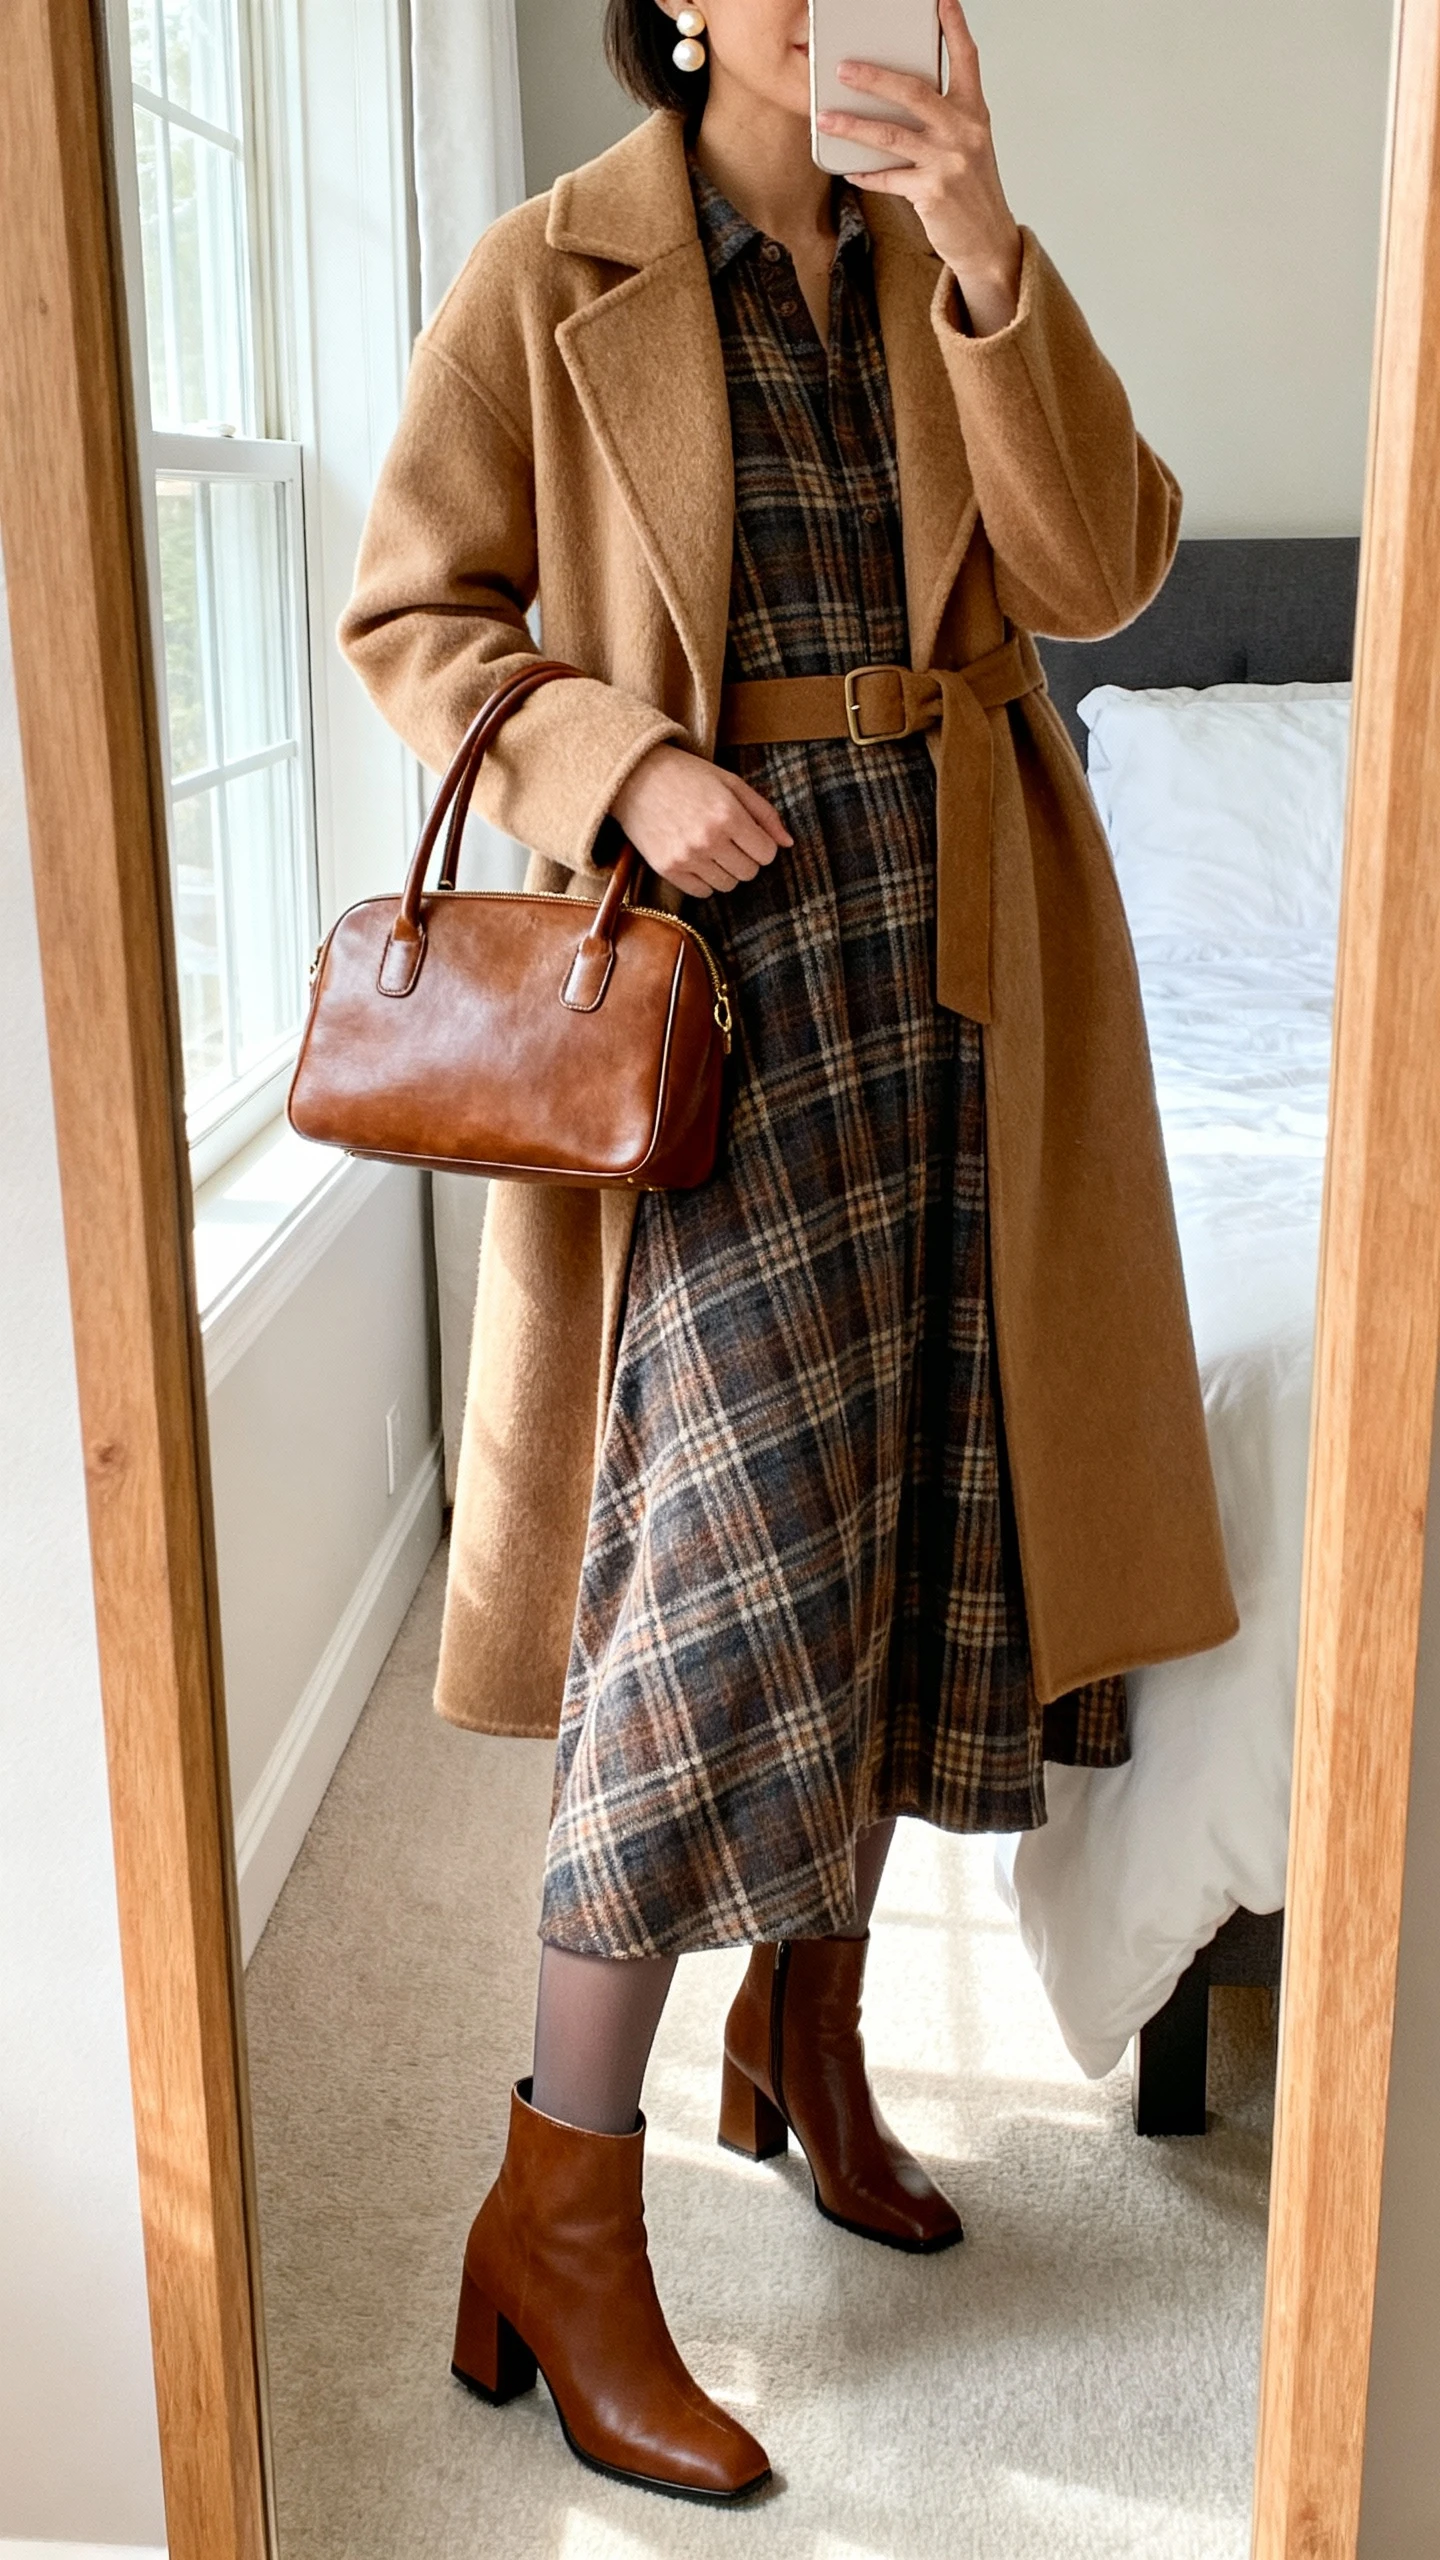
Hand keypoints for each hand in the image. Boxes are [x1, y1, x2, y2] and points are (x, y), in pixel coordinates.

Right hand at [611, 744, 791, 898]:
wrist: (635, 778)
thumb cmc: (688, 776)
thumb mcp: (731, 783)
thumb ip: (764, 813)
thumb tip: (788, 843)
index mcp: (728, 815)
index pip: (767, 854)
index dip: (763, 845)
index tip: (750, 835)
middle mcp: (708, 840)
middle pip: (749, 872)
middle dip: (746, 858)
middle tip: (730, 840)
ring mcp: (686, 858)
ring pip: (727, 885)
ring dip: (726, 870)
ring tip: (711, 847)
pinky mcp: (667, 870)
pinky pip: (702, 892)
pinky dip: (705, 880)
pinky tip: (696, 858)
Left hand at [816, 0, 1022, 336]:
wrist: (988, 241)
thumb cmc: (972, 190)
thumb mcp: (968, 144)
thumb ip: (943, 117)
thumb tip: (897, 97)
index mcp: (974, 112)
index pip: (966, 59)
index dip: (953, 27)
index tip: (941, 0)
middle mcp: (964, 132)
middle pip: (915, 92)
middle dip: (875, 78)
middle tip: (844, 67)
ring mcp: (949, 162)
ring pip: (892, 135)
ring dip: (854, 126)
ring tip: (827, 116)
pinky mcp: (933, 192)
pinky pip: (889, 178)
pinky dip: (867, 174)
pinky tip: (849, 169)